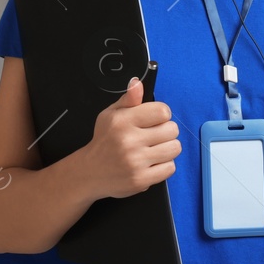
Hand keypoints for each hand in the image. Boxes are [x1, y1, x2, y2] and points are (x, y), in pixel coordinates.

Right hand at [83, 79, 180, 198]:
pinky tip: (152, 162)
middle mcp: (129, 141)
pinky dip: (164, 165)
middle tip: (154, 136)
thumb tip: (137, 83)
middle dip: (166, 131)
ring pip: (174, 148)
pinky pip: (170, 168)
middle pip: (172, 130)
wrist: (90, 172)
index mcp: (123, 121)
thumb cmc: (104, 141)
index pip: (163, 111)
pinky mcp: (141, 180)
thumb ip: (128, 99)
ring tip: (154, 149)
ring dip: (168, 148)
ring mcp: (136, 162)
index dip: (162, 115)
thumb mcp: (110, 115)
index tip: (154, 120)